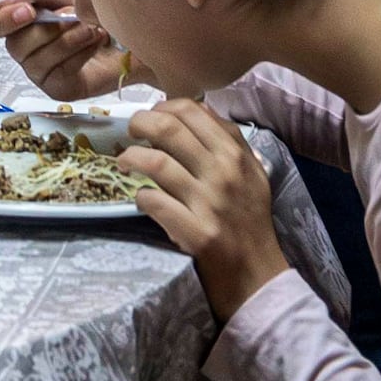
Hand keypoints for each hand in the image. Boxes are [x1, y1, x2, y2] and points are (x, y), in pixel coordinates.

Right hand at [0, 0, 132, 101]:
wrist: (132, 29)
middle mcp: (24, 49)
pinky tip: (95, 43)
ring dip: (67, 38)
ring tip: (92, 27)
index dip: (3, 20)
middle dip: (48, 28)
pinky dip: (78, 53)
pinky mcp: (58, 88)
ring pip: (36, 60)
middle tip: (73, 15)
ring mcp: (40, 71)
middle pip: (14, 45)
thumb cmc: (94, 9)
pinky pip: (58, 72)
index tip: (29, 11)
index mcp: (19, 22)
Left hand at [118, 98, 289, 319]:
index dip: (163, 107)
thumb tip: (195, 110)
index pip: (192, 111)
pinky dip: (140, 196)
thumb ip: (228, 141)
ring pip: (156, 163)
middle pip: (169, 130)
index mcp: (235, 154)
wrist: (256, 272)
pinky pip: (153, 202)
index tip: (152, 116)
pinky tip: (141, 198)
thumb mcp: (251, 173)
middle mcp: (223, 172)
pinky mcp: (195, 232)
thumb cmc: (250, 219)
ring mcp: (208, 202)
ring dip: (131, 158)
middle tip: (130, 131)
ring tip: (124, 162)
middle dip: (140, 124)